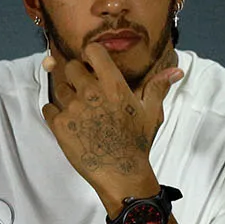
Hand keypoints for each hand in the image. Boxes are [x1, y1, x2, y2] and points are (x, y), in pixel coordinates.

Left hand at [43, 43, 182, 210]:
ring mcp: (72, 108)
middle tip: (84, 88)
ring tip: (79, 108)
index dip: (91, 55)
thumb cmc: (137, 142)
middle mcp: (91, 92)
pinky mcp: (58, 124)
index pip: (93, 51)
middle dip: (76, 74)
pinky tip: (69, 120)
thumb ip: (158, 87)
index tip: (93, 63)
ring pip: (58, 87)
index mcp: (114, 85)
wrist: (120, 172)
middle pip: (70, 67)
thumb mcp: (151, 112)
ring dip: (66, 93)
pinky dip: (55, 111)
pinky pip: (48, 107)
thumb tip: (176, 71)